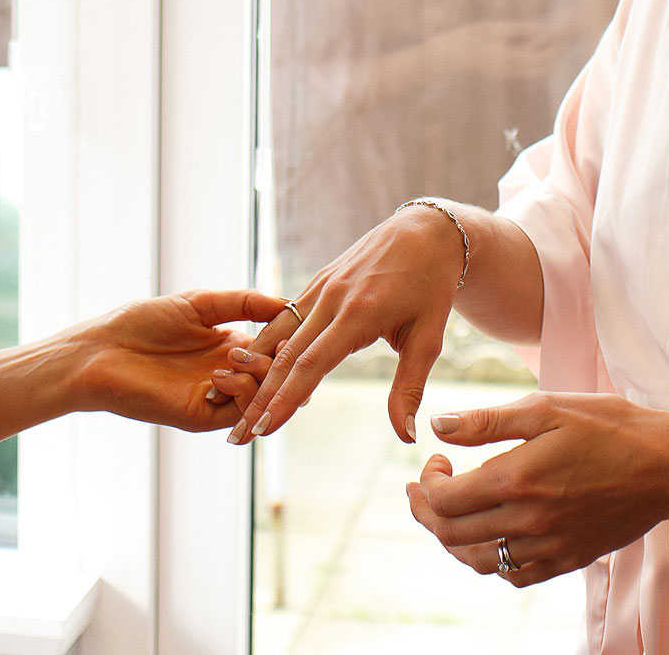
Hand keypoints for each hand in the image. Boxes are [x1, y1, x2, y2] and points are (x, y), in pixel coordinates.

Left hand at [72, 289, 288, 432]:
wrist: (99, 352)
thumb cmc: (139, 323)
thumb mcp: (199, 303)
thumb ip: (243, 303)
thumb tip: (286, 303)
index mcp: (227, 345)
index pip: (274, 348)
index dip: (289, 339)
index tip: (299, 324)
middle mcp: (226, 373)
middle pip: (275, 376)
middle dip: (283, 361)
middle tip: (278, 346)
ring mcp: (214, 396)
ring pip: (263, 397)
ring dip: (262, 376)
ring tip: (240, 358)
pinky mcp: (200, 415)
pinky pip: (238, 412)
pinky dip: (242, 393)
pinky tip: (224, 372)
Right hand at [229, 204, 466, 444]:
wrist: (425, 231)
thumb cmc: (431, 287)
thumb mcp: (428, 338)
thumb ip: (409, 388)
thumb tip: (405, 436)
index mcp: (358, 314)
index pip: (311, 365)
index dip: (284, 400)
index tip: (263, 430)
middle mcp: (331, 299)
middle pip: (285, 356)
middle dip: (260, 397)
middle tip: (238, 434)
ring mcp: (320, 287)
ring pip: (278, 335)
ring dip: (255, 372)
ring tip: (237, 405)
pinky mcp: (317, 281)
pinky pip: (285, 317)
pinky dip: (266, 345)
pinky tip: (251, 368)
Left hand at [407, 392, 668, 587]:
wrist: (668, 466)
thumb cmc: (608, 426)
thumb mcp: (546, 408)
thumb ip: (486, 421)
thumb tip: (438, 426)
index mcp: (516, 479)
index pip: (444, 500)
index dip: (427, 483)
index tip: (435, 462)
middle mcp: (528, 521)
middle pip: (453, 534)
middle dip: (427, 512)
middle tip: (424, 489)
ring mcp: (549, 547)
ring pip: (479, 560)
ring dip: (452, 540)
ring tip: (449, 514)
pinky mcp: (568, 560)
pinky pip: (514, 575)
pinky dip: (491, 560)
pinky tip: (491, 535)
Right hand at [420, 19, 563, 82]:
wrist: (448, 58)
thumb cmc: (468, 38)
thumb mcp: (494, 29)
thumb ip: (519, 29)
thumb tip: (541, 29)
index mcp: (508, 57)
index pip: (541, 56)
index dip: (554, 48)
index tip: (562, 38)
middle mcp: (510, 69)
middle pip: (542, 69)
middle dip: (553, 57)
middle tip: (560, 42)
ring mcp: (506, 74)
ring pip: (535, 73)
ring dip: (545, 61)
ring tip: (549, 45)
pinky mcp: (502, 74)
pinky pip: (526, 72)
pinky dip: (535, 63)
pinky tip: (533, 49)